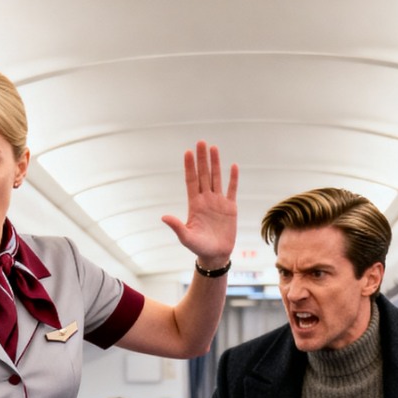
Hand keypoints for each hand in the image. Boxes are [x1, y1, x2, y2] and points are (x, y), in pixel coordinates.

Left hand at [162, 141, 237, 265]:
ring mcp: (218, 202)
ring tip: (213, 148)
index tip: (187, 152)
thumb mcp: (186, 238)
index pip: (191, 181)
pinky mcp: (230, 208)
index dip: (190, 167)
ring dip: (215, 163)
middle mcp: (206, 200)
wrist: (215, 255)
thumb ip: (177, 226)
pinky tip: (233, 166)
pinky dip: (233, 179)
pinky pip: (232, 190)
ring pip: (217, 178)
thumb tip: (163, 217)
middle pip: (204, 175)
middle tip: (200, 142)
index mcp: (195, 205)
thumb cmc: (199, 248)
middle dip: (202, 159)